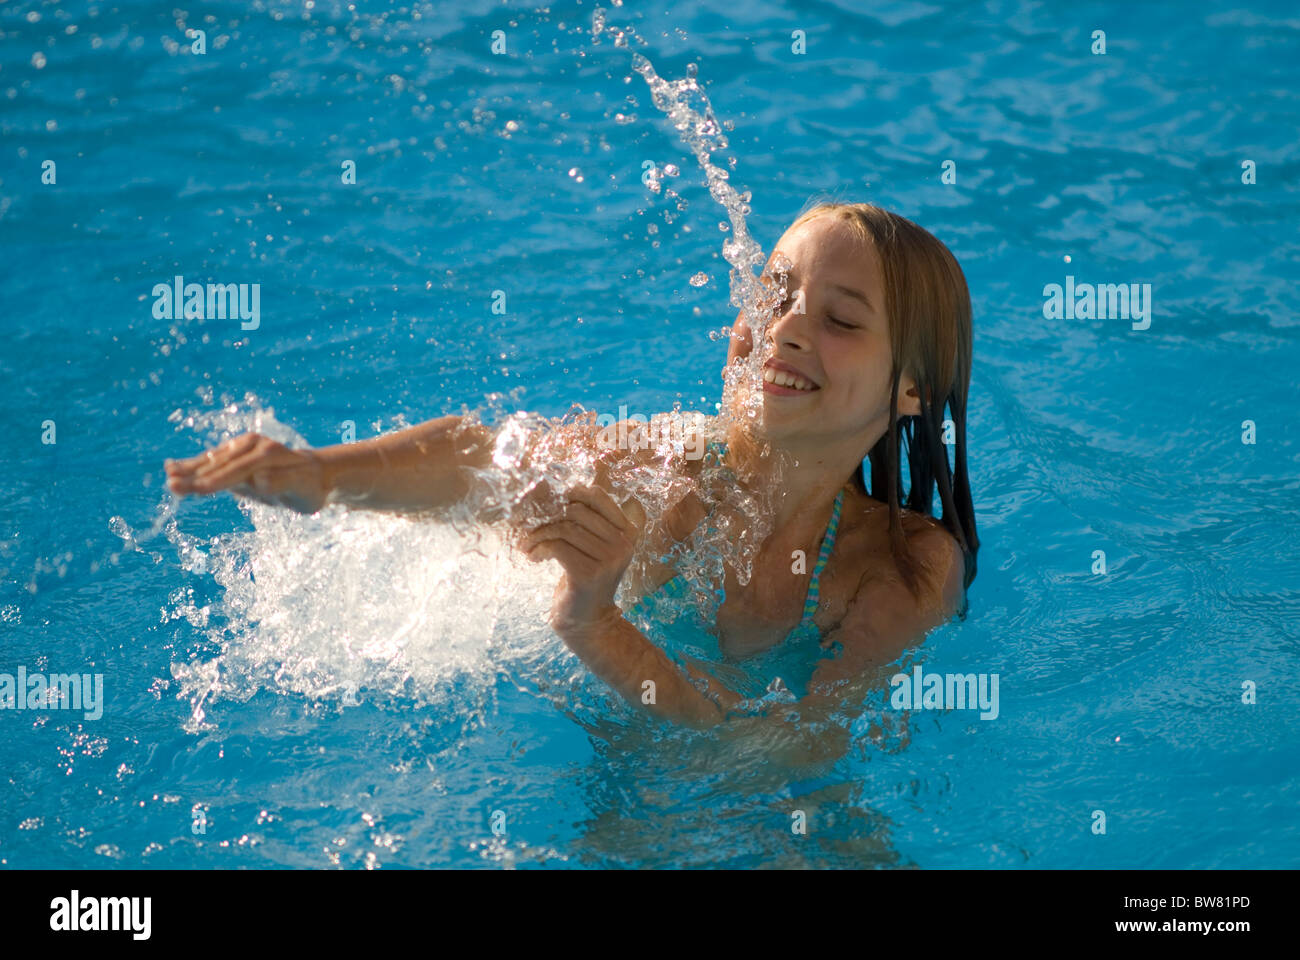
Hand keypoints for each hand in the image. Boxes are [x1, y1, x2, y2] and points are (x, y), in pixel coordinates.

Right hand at [164, 432, 329, 513]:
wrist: (314, 474)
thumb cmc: (308, 486)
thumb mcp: (301, 488)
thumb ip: (281, 483)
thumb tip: (260, 479)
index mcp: (269, 454)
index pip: (239, 470)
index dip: (219, 481)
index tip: (200, 490)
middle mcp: (255, 445)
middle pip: (222, 464)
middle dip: (197, 475)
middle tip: (172, 485)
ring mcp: (244, 447)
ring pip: (213, 460)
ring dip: (190, 468)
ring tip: (167, 475)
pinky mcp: (236, 453)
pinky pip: (213, 459)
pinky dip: (194, 464)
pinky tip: (172, 467)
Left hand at [519, 484, 638, 632]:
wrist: (588, 621)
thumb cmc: (584, 578)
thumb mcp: (592, 546)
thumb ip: (584, 521)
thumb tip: (553, 490)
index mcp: (627, 532)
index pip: (598, 496)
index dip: (571, 494)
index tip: (552, 506)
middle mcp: (622, 544)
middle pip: (576, 511)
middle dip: (548, 516)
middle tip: (532, 528)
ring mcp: (608, 560)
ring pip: (564, 529)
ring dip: (539, 534)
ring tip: (528, 545)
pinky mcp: (588, 574)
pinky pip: (557, 547)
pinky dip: (539, 549)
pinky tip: (533, 557)